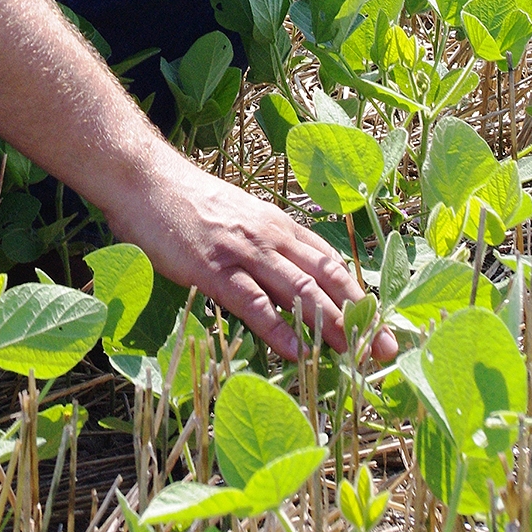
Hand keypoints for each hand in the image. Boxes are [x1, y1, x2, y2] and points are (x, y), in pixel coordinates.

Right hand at [119, 152, 396, 362]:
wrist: (144, 177)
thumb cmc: (187, 201)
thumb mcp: (239, 217)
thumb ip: (265, 245)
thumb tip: (290, 283)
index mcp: (277, 225)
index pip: (330, 263)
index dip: (359, 295)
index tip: (384, 324)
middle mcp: (269, 235)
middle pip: (325, 279)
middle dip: (360, 315)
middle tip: (387, 350)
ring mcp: (242, 250)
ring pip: (298, 290)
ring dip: (331, 324)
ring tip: (357, 354)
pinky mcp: (212, 267)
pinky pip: (253, 301)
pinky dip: (278, 327)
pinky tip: (297, 350)